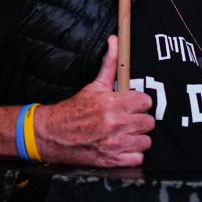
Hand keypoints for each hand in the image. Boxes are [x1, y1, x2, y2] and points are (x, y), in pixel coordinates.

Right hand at [32, 35, 154, 166]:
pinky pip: (138, 159)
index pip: (146, 102)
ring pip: (146, 141)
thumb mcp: (94, 85)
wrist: (53, 134)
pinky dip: (132, 155)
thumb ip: (109, 63)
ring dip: (137, 138)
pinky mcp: (112, 161)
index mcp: (114, 103)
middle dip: (139, 120)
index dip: (139, 103)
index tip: (132, 105)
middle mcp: (117, 124)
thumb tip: (115, 39)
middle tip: (128, 120)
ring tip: (126, 134)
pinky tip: (122, 147)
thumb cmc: (75, 109)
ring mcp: (115, 144)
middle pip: (148, 122)